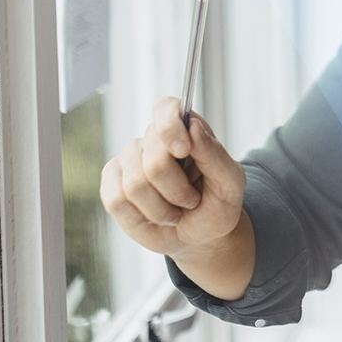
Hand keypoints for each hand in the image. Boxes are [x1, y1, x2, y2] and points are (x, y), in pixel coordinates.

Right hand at [100, 96, 246, 259]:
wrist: (200, 233)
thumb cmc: (217, 203)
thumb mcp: (230, 182)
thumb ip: (214, 154)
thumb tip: (193, 126)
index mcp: (185, 128)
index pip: (166, 108)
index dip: (170, 128)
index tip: (183, 150)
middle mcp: (152, 139)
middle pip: (154, 161)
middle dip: (177, 191)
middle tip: (191, 200)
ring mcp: (128, 160)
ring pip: (135, 186)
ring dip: (162, 209)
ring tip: (176, 211)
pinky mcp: (111, 184)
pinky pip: (117, 201)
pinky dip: (141, 218)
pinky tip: (154, 216)